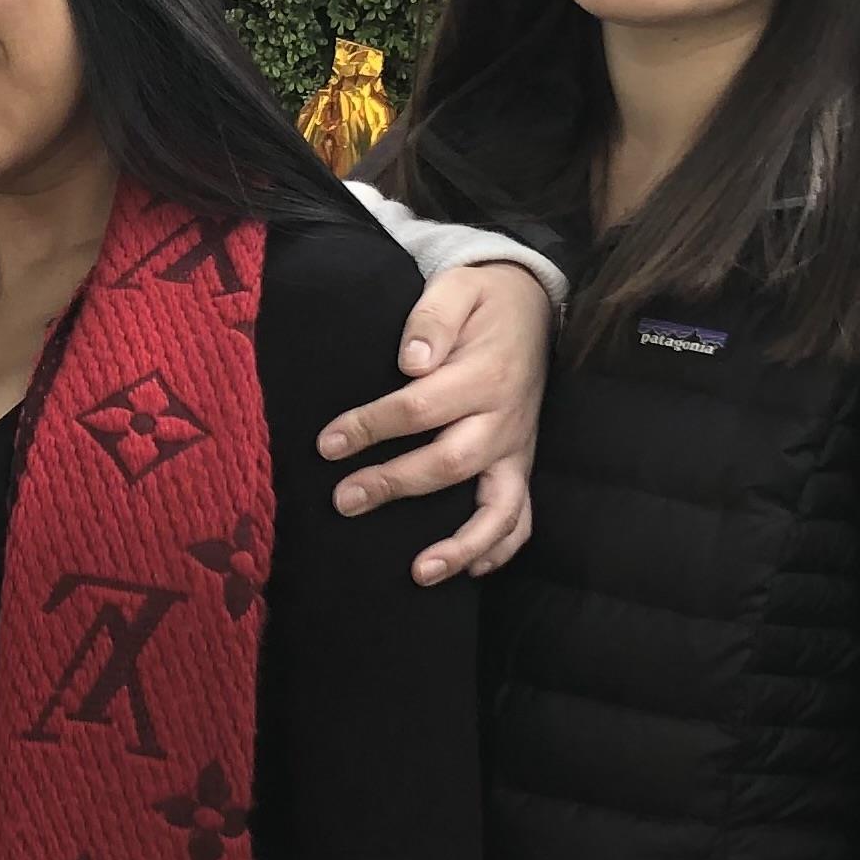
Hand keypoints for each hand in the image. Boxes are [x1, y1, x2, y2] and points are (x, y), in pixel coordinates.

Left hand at [319, 263, 551, 583]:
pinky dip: (501, 547)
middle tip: (344, 501)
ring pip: (500, 508)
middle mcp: (505, 419)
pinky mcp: (521, 462)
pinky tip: (471, 571)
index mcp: (485, 375)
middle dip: (396, 486)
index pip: (419, 408)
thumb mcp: (458, 286)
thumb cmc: (482, 299)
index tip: (326, 444)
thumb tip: (410, 360)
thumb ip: (431, 318)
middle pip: (450, 463)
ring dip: (462, 545)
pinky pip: (522, 515)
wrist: (532, 305)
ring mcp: (518, 447)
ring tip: (419, 572)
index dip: (370, 427)